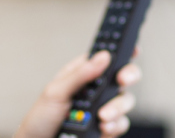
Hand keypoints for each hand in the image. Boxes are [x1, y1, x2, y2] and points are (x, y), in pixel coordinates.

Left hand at [14, 50, 142, 137]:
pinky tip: (103, 127)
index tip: (134, 47)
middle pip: (124, 76)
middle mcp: (97, 89)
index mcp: (84, 73)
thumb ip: (80, 74)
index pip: (107, 57)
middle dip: (129, 75)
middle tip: (122, 80)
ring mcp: (103, 108)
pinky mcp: (106, 127)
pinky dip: (114, 125)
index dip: (124, 50)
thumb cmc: (41, 117)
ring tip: (103, 116)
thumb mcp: (55, 92)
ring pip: (126, 101)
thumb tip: (103, 57)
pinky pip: (121, 123)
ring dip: (118, 107)